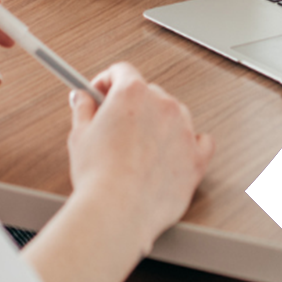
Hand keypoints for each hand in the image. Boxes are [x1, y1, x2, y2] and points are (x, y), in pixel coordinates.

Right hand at [66, 65, 213, 252]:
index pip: (122, 71)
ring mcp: (183, 131)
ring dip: (158, 122)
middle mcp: (162, 106)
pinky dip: (189, 143)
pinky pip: (202, 140)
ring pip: (174, 114)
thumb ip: (83, 109)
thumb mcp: (79, 135)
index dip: (107, 81)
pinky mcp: (196, 158)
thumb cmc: (99, 176)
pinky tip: (174, 150)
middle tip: (114, 124)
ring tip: (139, 146)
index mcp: (132, 93)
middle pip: (149, 92)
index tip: (101, 93)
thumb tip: (82, 99)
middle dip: (131, 105)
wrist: (118, 210)